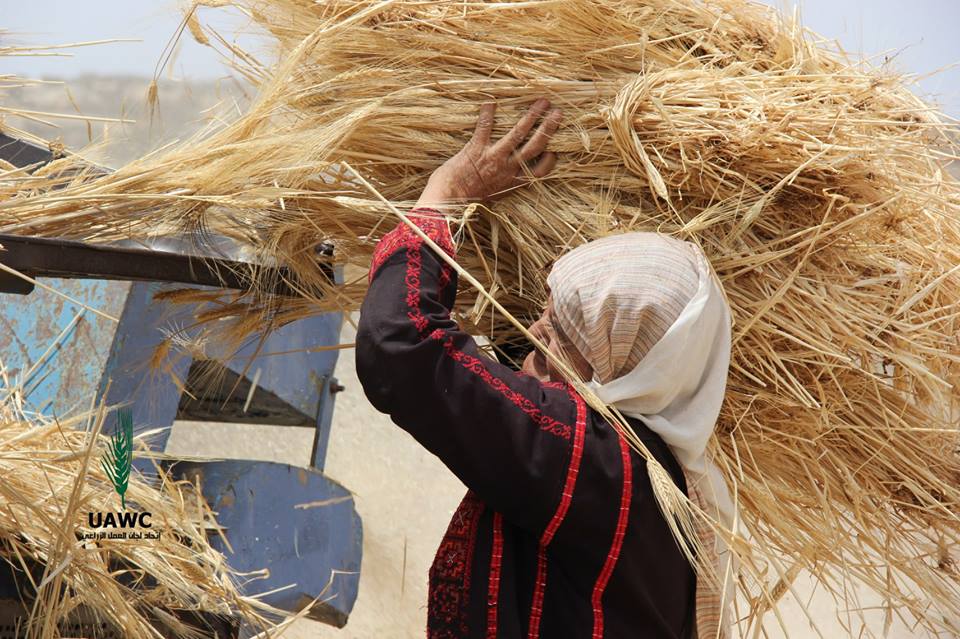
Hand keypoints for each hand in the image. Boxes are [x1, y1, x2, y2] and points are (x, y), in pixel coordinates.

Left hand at [416, 98, 561, 207]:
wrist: (448, 200)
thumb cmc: (466, 201)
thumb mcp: (492, 197)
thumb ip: (502, 186)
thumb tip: (506, 178)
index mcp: (512, 183)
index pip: (540, 172)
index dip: (549, 161)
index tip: (554, 151)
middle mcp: (507, 169)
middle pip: (535, 147)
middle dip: (548, 129)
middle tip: (558, 114)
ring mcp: (493, 157)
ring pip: (518, 134)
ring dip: (531, 116)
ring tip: (542, 102)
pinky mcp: (476, 148)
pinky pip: (485, 127)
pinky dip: (487, 113)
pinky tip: (491, 101)